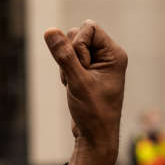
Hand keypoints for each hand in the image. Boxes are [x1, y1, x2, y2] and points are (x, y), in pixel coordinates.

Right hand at [44, 20, 127, 164]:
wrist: (95, 137)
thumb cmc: (93, 113)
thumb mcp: (77, 82)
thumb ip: (64, 56)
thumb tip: (50, 31)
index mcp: (114, 55)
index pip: (89, 28)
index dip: (79, 44)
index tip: (83, 68)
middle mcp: (109, 56)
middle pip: (78, 34)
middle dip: (70, 54)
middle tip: (77, 78)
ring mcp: (98, 64)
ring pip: (71, 46)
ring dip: (66, 64)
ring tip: (74, 84)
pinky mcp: (88, 71)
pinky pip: (69, 58)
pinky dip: (66, 70)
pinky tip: (71, 87)